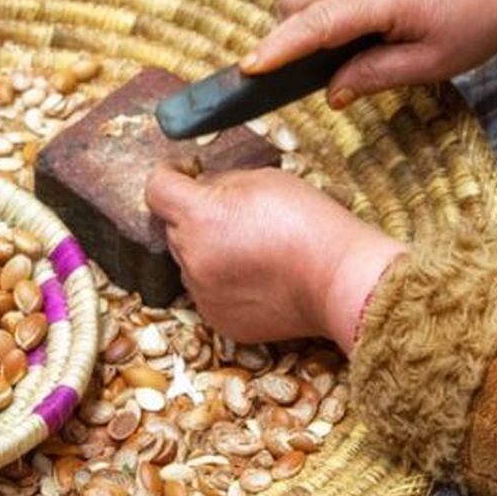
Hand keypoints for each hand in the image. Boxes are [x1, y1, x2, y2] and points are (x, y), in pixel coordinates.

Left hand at [144, 163, 404, 351]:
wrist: (340, 279)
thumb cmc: (309, 222)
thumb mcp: (263, 179)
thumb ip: (219, 182)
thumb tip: (198, 187)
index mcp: (199, 217)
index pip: (157, 189)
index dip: (168, 176)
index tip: (182, 174)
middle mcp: (192, 257)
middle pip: (174, 228)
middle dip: (193, 217)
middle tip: (233, 215)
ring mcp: (203, 294)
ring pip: (189, 262)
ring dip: (206, 252)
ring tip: (250, 251)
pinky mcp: (218, 320)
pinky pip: (207, 293)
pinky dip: (222, 283)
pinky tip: (256, 278)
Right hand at [241, 0, 496, 107]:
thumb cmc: (477, 20)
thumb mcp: (429, 65)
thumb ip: (372, 76)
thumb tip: (330, 93)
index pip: (316, 23)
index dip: (279, 47)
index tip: (250, 67)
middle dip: (283, 31)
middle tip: (293, 69)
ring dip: (303, 20)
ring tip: (330, 53)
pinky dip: (324, 9)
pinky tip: (352, 33)